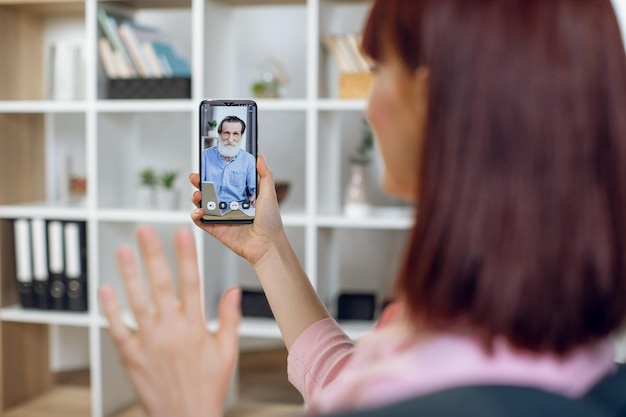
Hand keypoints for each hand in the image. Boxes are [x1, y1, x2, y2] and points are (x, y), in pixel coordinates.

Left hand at [99, 225, 239, 416]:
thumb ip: (230, 319)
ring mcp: (150, 342)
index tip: (181, 233)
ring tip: (123, 251)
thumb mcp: (228, 352)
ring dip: (129, 274)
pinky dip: (111, 309)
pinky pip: (118, 329)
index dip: (186, 255)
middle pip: (161, 284)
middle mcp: (171, 329)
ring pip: (137, 301)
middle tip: (144, 231)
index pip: (191, 282)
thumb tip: (233, 291)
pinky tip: (106, 290)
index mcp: (196, 326)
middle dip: (152, 254)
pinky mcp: (132, 356)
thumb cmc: (208, 387)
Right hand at [190, 154, 284, 266]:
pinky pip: (201, 221)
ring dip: (196, 197)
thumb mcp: (269, 193)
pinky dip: (196, 215)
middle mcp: (230, 205)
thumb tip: (260, 157)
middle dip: (200, 182)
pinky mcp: (216, 229)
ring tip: (198, 194)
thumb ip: (264, 174)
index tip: (208, 165)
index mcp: (241, 195)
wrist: (267, 244)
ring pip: (203, 204)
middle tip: (196, 177)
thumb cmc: (271, 222)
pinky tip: (199, 211)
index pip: (224, 180)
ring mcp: (222, 217)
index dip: (215, 172)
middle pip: (210, 190)